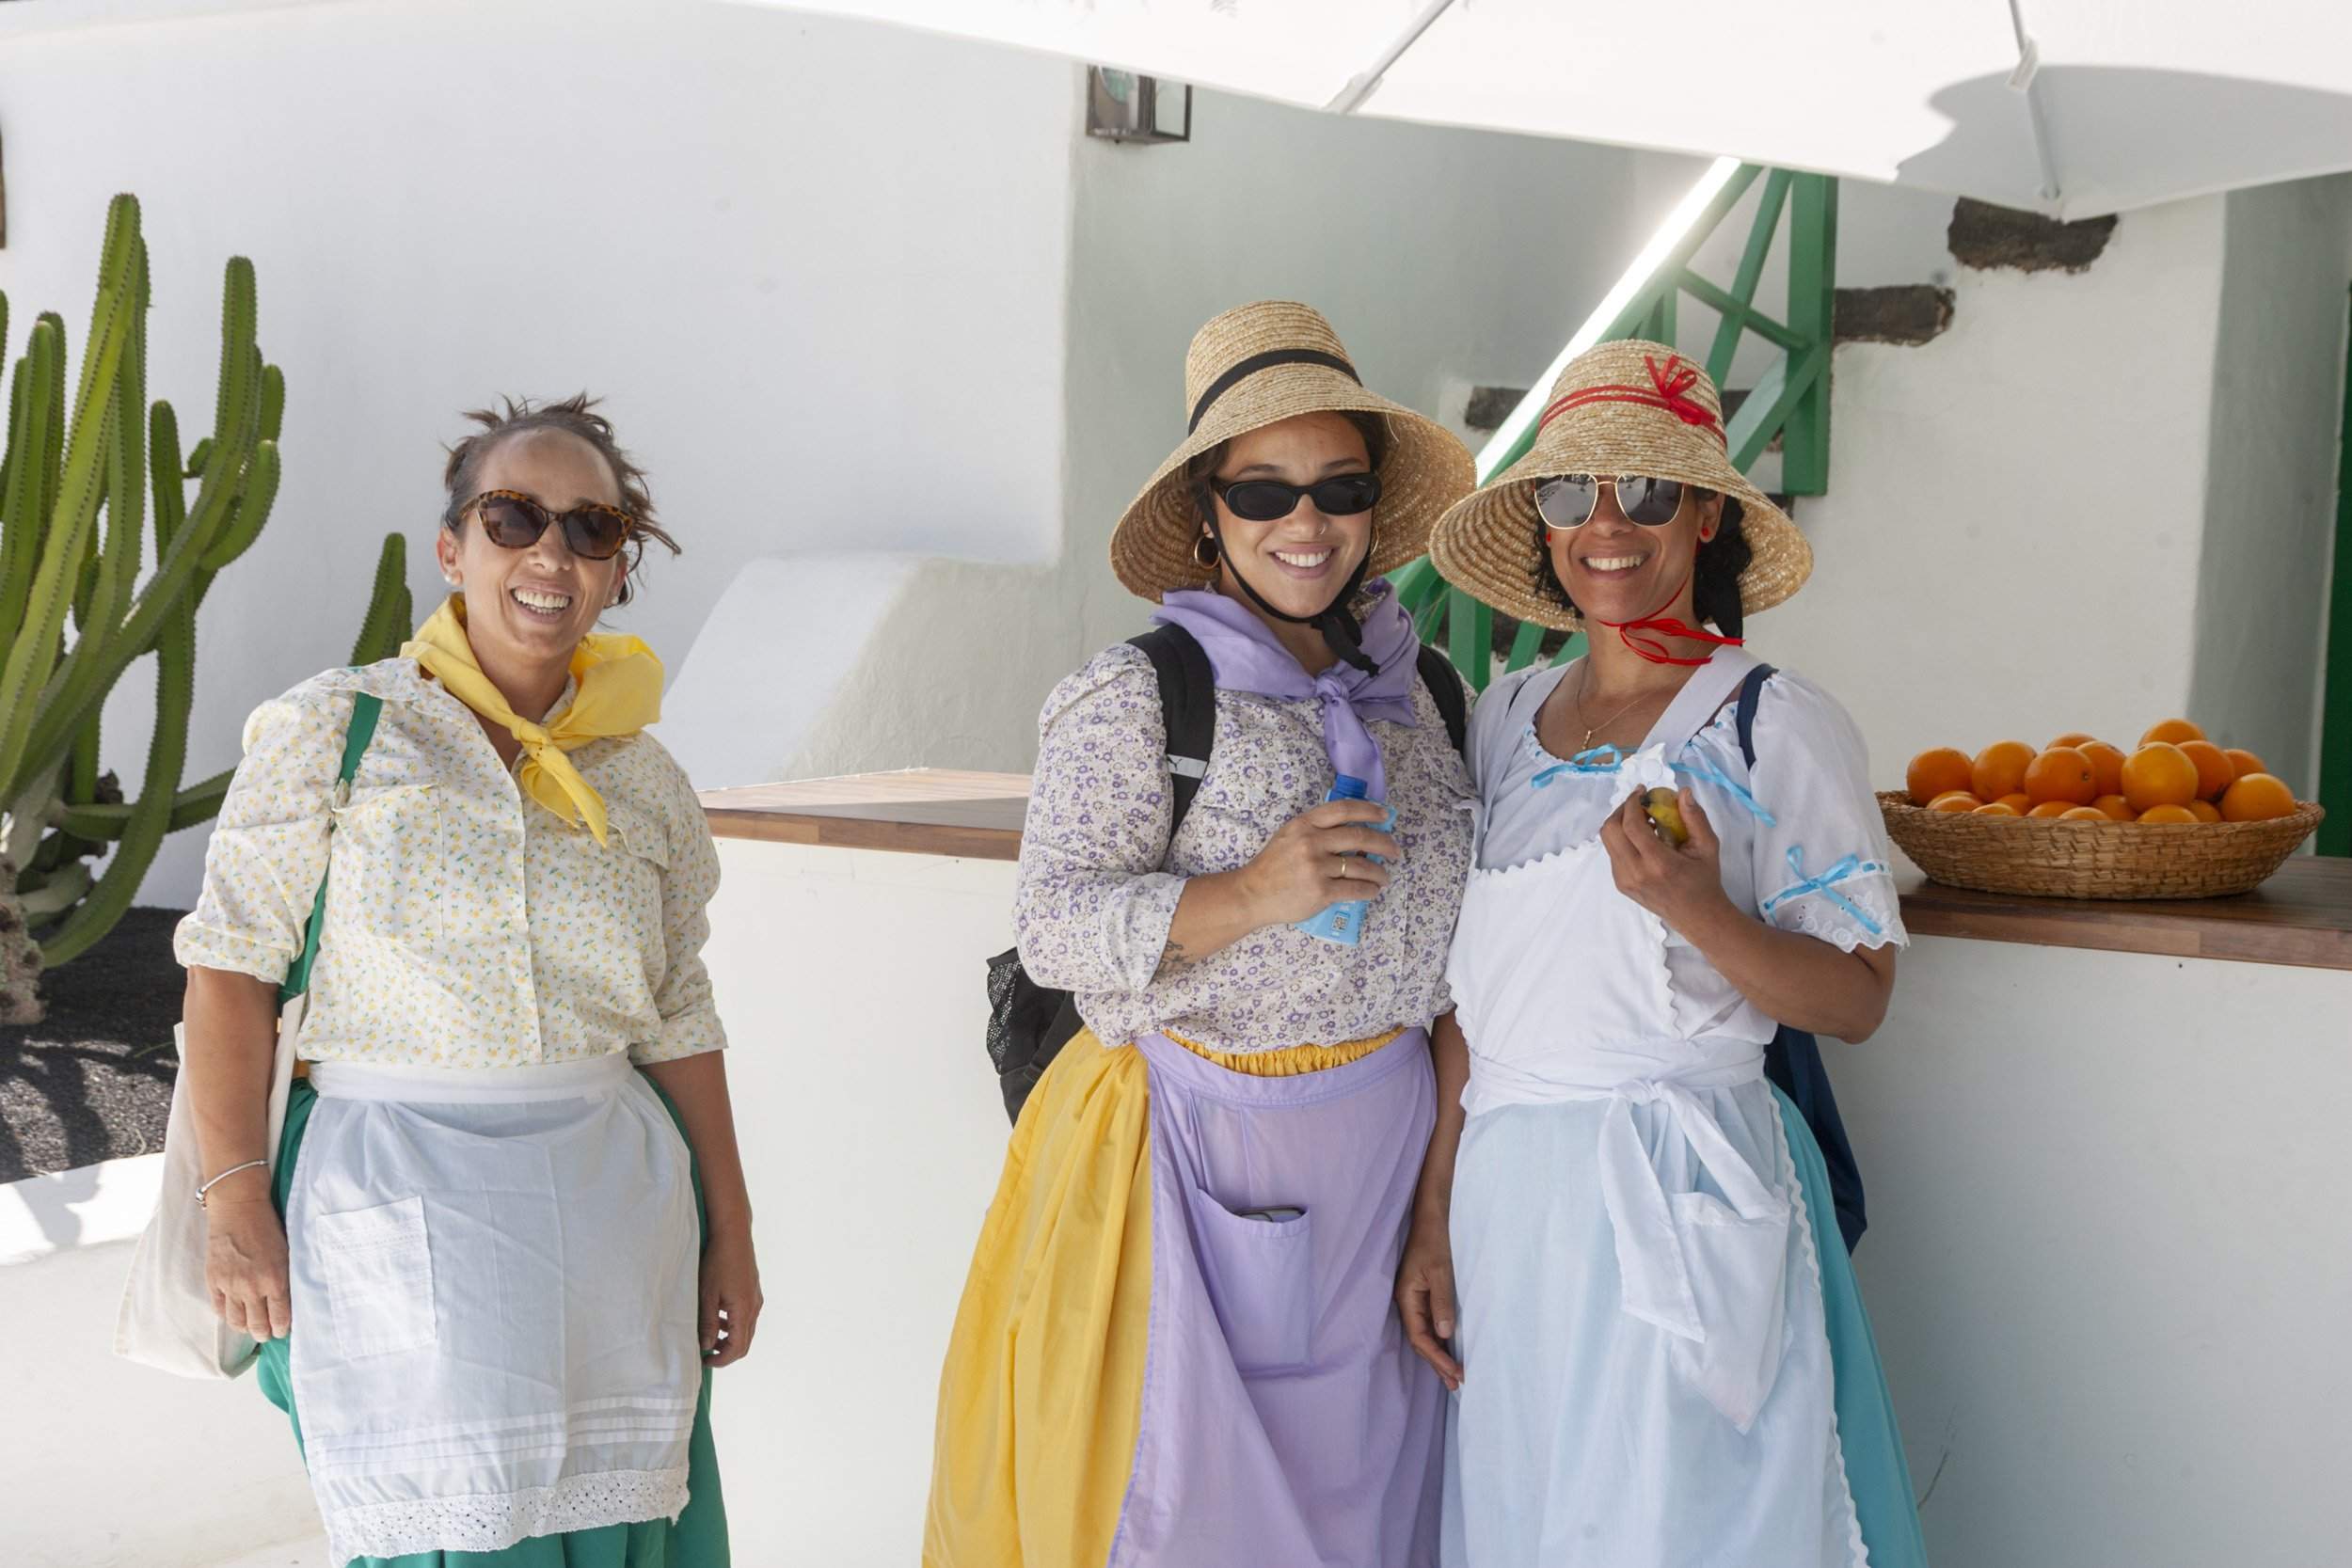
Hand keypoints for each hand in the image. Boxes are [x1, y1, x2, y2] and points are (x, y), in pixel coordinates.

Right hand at [205, 1189, 290, 1339]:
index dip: (281, 1328)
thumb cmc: (268, 1227)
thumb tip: (289, 1299)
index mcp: (275, 1280)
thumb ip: (285, 1278)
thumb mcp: (286, 1252)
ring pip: (237, 1322)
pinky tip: (234, 1314)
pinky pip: (219, 1309)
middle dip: (264, 1333)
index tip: (282, 1331)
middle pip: (257, 1325)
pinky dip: (227, 1315)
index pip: (280, 1318)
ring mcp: (230, 1286)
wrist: (239, 1208)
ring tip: (251, 1327)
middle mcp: (252, 1288)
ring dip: (245, 1328)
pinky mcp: (213, 1281)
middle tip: (267, 1333)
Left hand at [699, 1223, 762, 1367]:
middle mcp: (754, 1307)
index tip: (704, 1360)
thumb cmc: (718, 1262)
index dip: (721, 1359)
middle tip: (707, 1353)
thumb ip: (708, 1323)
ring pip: (746, 1329)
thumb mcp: (707, 1295)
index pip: (738, 1347)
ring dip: (729, 1338)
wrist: (733, 1235)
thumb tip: (707, 1345)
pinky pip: (746, 1316)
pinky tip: (719, 1317)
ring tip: (710, 1336)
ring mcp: (756, 1298)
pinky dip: (733, 1324)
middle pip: (745, 1342)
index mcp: (744, 1310)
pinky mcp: (753, 1291)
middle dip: (726, 1352)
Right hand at [1235, 799, 1399, 926]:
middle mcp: (1312, 842)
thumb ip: (1317, 830)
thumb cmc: (1273, 865)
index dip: (1369, 810)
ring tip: (1384, 877)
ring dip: (1380, 872)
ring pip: (1362, 866)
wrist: (1252, 893)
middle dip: (1384, 844)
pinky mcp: (1321, 892)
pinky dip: (1369, 890)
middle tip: (1395, 851)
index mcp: (1305, 824)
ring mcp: (1317, 868)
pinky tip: (1373, 890)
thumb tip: (1355, 832)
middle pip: (1360, 837)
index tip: (1385, 816)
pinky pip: (1355, 889)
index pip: (1344, 809)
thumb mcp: (1290, 835)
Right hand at [1395, 1210, 1462, 1390]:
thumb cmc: (1435, 1240)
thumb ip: (1442, 1302)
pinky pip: (1428, 1323)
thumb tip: (1443, 1334)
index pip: (1420, 1337)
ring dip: (1438, 1355)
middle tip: (1457, 1385)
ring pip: (1424, 1334)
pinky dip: (1439, 1340)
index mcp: (1407, 1298)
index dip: (1436, 1358)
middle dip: (1437, 1363)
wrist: (1431, 1217)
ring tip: (1454, 1376)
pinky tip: (1448, 1349)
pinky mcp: (1422, 1294)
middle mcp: (1407, 1302)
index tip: (1455, 1373)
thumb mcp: (1440, 1271)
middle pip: (1420, 1341)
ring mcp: (1414, 1299)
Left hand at [1600, 786, 1732, 936]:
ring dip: (1620, 824)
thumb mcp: (1707, 847)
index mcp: (1658, 864)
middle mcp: (1635, 873)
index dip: (1632, 803)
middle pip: (1610, 831)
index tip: (1641, 791)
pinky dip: (1623, 839)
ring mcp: (1624, 881)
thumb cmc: (1704, 880)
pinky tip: (1642, 839)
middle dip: (1621, 810)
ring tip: (1642, 820)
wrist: (1697, 916)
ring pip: (1608, 841)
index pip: (1631, 825)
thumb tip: (1683, 792)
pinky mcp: (1621, 884)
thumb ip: (1695, 818)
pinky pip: (1613, 853)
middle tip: (1638, 803)